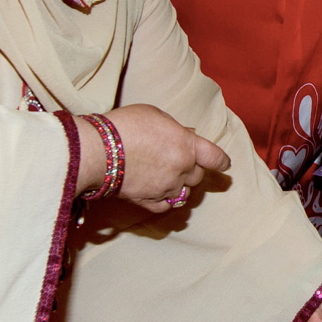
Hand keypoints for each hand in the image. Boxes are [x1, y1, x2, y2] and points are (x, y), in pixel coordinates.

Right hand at [76, 104, 231, 213]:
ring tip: (165, 175)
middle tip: (177, 159)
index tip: (224, 165)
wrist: (97, 150)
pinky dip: (166, 200)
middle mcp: (181, 170)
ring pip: (183, 192)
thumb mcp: (154, 115)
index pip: (216, 158)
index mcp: (187, 146)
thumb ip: (176, 128)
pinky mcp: (149, 202)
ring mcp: (166, 188)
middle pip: (198, 175)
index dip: (222, 161)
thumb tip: (189, 134)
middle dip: (192, 168)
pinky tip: (159, 193)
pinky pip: (166, 206)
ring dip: (179, 184)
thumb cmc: (124, 126)